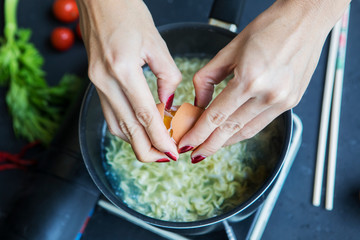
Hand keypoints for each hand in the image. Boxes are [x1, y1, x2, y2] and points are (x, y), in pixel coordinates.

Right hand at [76, 0, 180, 161]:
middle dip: (147, 150)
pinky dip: (125, 128)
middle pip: (127, 130)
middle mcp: (105, 81)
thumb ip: (167, 77)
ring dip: (136, 141)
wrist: (99, 0)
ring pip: (116, 126)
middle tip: (166, 157)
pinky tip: (139, 128)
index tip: (173, 153)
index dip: (160, 139)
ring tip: (156, 145)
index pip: (145, 116)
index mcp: (123, 69)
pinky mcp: (94, 83)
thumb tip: (169, 103)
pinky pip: (109, 115)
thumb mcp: (156, 43)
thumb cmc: (129, 13)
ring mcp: (96, 84)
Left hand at [178, 0, 348, 162]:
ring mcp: (283, 100)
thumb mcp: (229, 49)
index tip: (186, 143)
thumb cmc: (268, 28)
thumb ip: (208, 78)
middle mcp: (269, 94)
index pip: (217, 116)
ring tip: (210, 146)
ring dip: (226, 142)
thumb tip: (199, 102)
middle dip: (210, 145)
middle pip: (231, 129)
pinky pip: (262, 123)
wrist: (306, 20)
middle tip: (195, 155)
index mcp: (250, 78)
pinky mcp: (291, 102)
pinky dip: (243, 131)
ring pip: (247, 131)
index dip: (199, 133)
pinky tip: (231, 133)